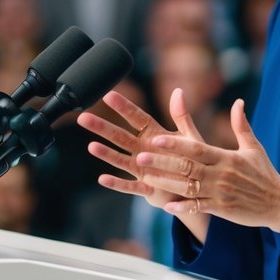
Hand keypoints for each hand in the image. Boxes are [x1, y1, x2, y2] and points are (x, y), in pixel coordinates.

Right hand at [77, 88, 210, 241]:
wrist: (195, 189)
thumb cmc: (191, 161)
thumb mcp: (190, 137)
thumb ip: (181, 115)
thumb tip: (177, 90)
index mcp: (155, 135)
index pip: (136, 118)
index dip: (123, 107)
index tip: (108, 95)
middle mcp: (144, 151)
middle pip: (120, 137)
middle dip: (102, 128)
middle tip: (83, 117)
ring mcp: (142, 169)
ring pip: (120, 159)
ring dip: (106, 153)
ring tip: (91, 146)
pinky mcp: (145, 188)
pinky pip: (129, 186)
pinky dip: (117, 183)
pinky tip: (102, 178)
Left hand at [135, 98, 279, 239]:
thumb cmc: (265, 174)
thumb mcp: (254, 147)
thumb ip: (241, 125)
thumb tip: (238, 101)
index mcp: (226, 157)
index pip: (196, 148)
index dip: (176, 144)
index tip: (157, 139)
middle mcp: (220, 174)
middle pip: (187, 166)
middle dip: (162, 162)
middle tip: (141, 157)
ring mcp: (220, 193)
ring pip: (188, 187)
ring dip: (166, 183)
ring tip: (146, 178)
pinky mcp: (222, 209)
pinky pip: (199, 208)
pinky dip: (183, 207)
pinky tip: (167, 206)